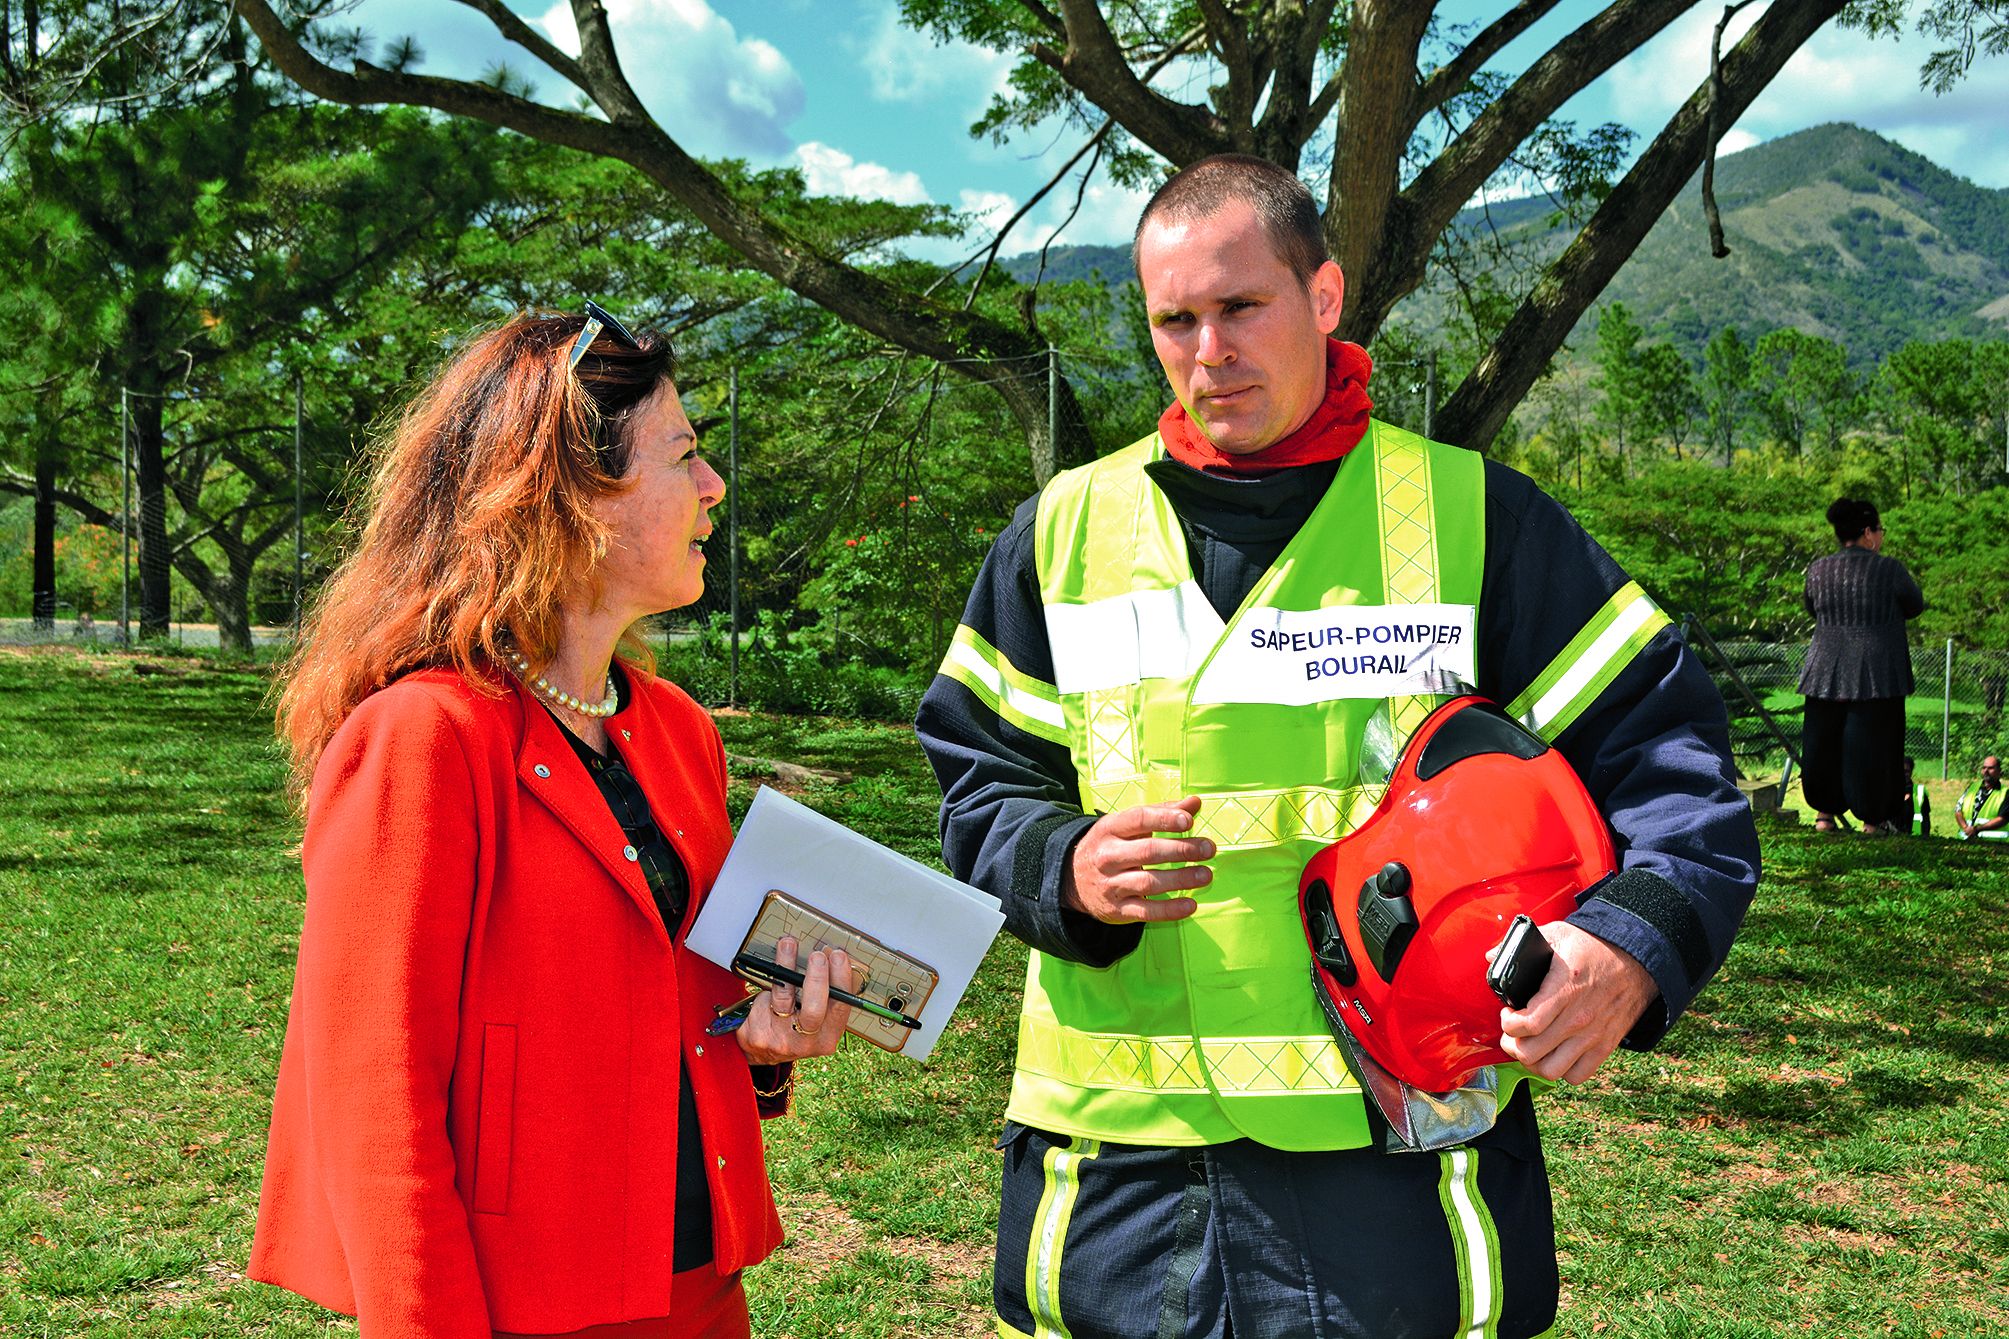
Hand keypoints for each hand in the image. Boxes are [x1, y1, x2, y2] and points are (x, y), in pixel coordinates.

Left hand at [733, 935, 856, 1064]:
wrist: (762, 1052)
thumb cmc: (793, 1027)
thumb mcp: (816, 1020)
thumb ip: (824, 996)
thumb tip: (829, 957)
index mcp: (827, 1036)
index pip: (841, 1007)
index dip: (841, 979)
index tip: (839, 956)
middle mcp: (806, 1043)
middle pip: (814, 1010)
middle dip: (817, 978)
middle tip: (818, 955)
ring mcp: (781, 1040)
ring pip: (784, 998)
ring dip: (786, 966)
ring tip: (788, 945)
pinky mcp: (759, 1035)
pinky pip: (763, 1002)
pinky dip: (767, 986)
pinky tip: (768, 977)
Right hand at [1062, 796, 1212, 924]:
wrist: (1071, 879)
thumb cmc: (1110, 846)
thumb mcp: (1127, 825)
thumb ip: (1162, 812)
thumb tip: (1195, 802)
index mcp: (1110, 829)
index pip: (1138, 820)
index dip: (1164, 819)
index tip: (1189, 821)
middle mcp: (1108, 856)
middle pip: (1148, 852)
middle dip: (1182, 850)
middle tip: (1209, 848)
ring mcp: (1111, 884)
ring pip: (1149, 883)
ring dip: (1181, 879)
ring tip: (1206, 874)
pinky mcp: (1117, 910)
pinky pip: (1146, 912)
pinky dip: (1169, 910)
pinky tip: (1190, 905)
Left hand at [1496, 922, 1656, 1083]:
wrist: (1637, 960)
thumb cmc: (1594, 947)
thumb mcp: (1557, 934)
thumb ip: (1519, 943)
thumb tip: (1491, 957)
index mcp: (1564, 989)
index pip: (1527, 1024)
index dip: (1507, 1023)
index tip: (1507, 1013)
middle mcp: (1578, 1018)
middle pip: (1531, 1052)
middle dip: (1512, 1044)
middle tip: (1513, 1032)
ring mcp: (1593, 1036)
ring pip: (1550, 1070)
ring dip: (1533, 1061)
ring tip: (1530, 1045)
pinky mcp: (1604, 1046)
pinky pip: (1577, 1075)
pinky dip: (1562, 1070)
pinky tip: (1554, 1052)